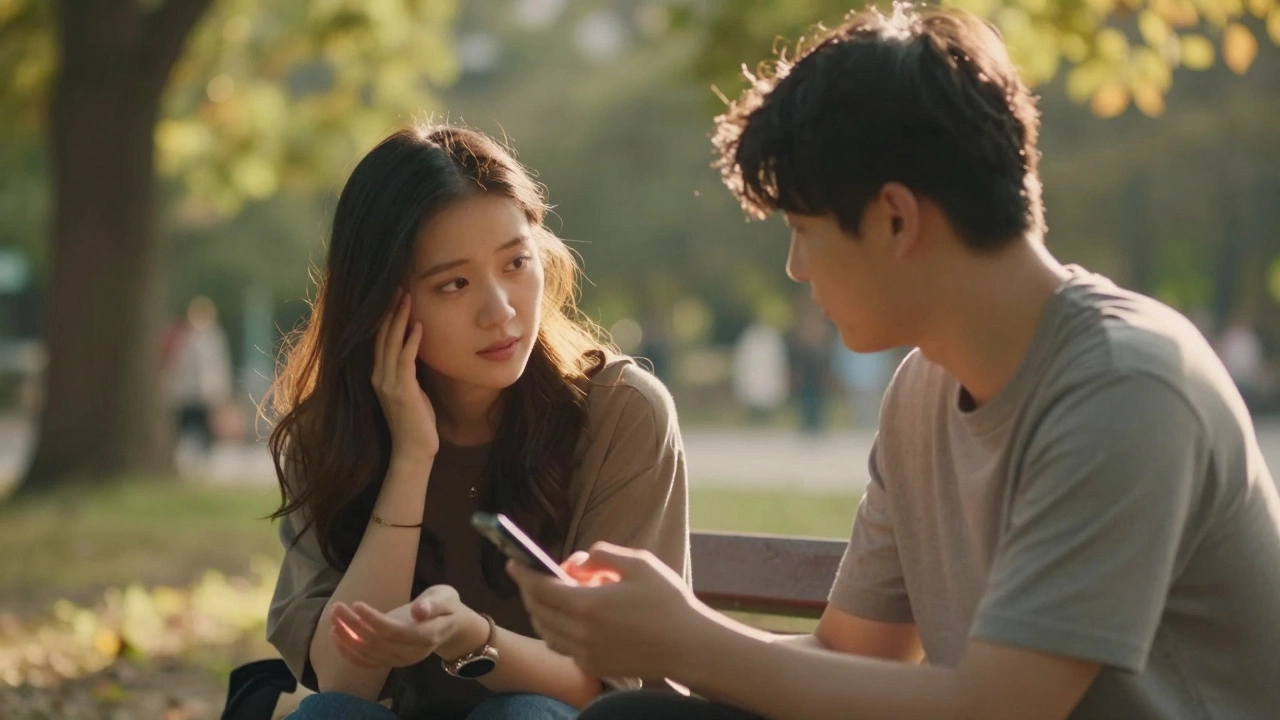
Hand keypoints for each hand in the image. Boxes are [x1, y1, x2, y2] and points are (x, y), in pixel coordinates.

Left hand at [330, 585, 484, 668]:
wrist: (451, 627)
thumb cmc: (447, 607)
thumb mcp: (446, 597)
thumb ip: (433, 604)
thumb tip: (418, 610)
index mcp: (425, 636)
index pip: (394, 631)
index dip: (373, 620)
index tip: (356, 604)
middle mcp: (411, 653)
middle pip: (376, 642)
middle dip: (353, 625)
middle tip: (337, 607)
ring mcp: (400, 660)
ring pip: (368, 653)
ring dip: (346, 637)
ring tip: (333, 617)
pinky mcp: (391, 662)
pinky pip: (367, 662)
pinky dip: (348, 652)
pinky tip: (336, 637)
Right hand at [373, 290, 437, 463]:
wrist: (413, 451)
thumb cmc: (416, 422)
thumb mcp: (411, 391)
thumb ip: (408, 372)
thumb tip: (415, 350)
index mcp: (378, 376)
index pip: (379, 340)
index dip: (385, 317)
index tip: (393, 296)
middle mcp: (378, 377)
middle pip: (382, 336)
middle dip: (390, 311)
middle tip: (398, 287)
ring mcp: (388, 384)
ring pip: (391, 344)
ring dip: (400, 319)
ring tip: (407, 298)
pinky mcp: (401, 391)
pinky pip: (405, 361)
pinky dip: (411, 342)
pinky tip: (418, 325)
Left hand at [508, 542, 702, 678]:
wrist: (689, 647)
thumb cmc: (668, 602)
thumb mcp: (639, 563)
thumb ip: (602, 555)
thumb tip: (578, 560)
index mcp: (588, 605)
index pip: (541, 588)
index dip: (523, 574)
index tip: (512, 562)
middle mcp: (581, 633)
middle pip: (538, 611)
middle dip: (530, 590)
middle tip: (531, 576)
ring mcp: (586, 654)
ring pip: (547, 632)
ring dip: (542, 612)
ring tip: (551, 595)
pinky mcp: (595, 667)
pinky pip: (563, 647)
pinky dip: (558, 631)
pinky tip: (570, 618)